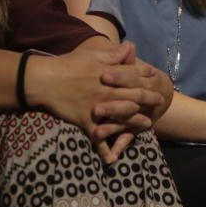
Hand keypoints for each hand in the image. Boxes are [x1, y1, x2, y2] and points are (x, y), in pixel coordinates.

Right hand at [23, 43, 164, 162]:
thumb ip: (113, 55)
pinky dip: (105, 150)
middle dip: (149, 99)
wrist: (45, 80)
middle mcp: (108, 92)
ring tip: (147, 125)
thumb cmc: (67, 64)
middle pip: (134, 97)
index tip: (155, 77)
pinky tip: (112, 159)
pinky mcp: (87, 122)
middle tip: (160, 101)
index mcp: (110, 75)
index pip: (133, 75)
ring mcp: (99, 109)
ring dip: (136, 122)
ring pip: (123, 118)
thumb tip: (130, 47)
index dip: (146, 76)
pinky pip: (98, 139)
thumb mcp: (92, 55)